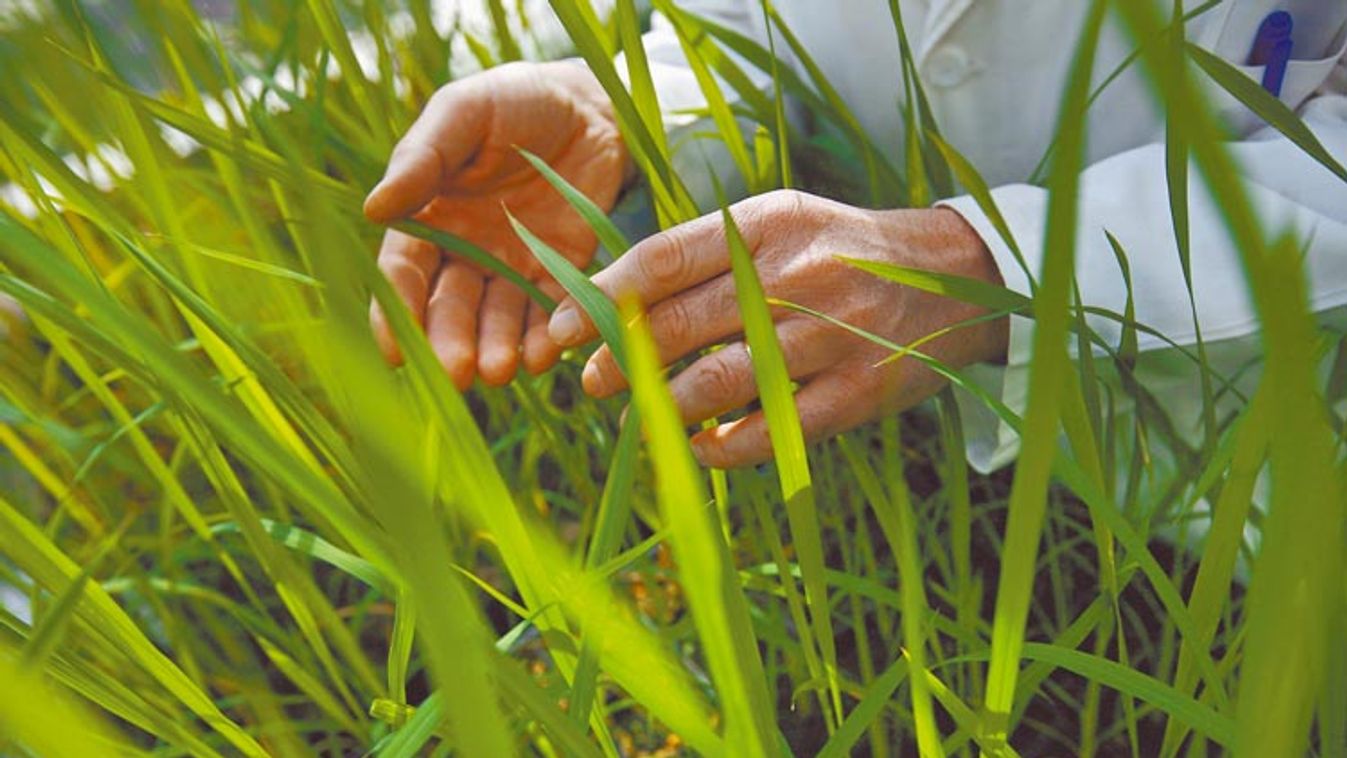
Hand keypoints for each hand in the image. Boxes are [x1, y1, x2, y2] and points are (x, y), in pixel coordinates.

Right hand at [364, 61, 628, 388]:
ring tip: (500, 370)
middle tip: (457, 373)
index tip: (395, 350)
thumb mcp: (463, 113)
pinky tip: (545, 355)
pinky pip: (553, 310)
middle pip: (451, 308)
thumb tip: (373, 209)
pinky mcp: (565, 269)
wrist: (591, 103)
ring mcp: (516, 264)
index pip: (406, 272)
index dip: (398, 311)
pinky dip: (548, 335)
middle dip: (450, 343)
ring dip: (497, 348)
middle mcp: (468, 250)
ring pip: (500, 319)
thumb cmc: (515, 100)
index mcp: (430, 216)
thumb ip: (422, 158)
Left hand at [547, 190, 1008, 467]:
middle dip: (618, 361)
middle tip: (590, 382)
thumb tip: (617, 298)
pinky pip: (770, 433)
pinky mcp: (855, 393)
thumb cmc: (842, 250)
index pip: (662, 258)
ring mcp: (828, 338)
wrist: (954, 281)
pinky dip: (722, 448)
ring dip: (662, 407)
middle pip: (679, 325)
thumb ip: (709, 252)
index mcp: (769, 224)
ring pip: (717, 382)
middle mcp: (795, 276)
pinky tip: (698, 448)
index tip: (558, 328)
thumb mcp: (782, 223)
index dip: (600, 298)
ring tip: (640, 416)